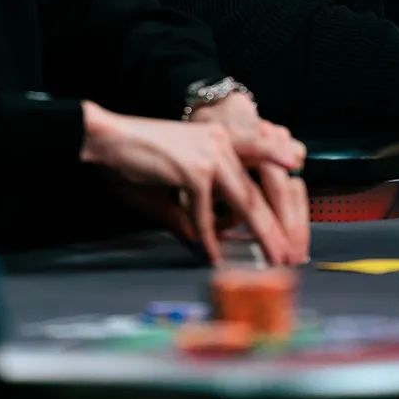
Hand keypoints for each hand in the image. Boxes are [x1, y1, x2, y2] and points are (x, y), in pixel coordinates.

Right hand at [79, 101, 299, 266]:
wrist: (107, 142)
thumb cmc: (136, 161)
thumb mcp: (174, 187)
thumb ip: (192, 213)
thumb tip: (203, 241)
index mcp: (222, 140)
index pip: (261, 168)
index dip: (280, 196)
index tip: (291, 222)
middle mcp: (222, 143)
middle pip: (259, 191)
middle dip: (277, 226)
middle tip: (289, 252)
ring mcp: (211, 155)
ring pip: (244, 203)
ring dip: (261, 235)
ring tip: (272, 258)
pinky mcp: (196, 171)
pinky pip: (206, 215)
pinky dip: (209, 239)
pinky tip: (213, 256)